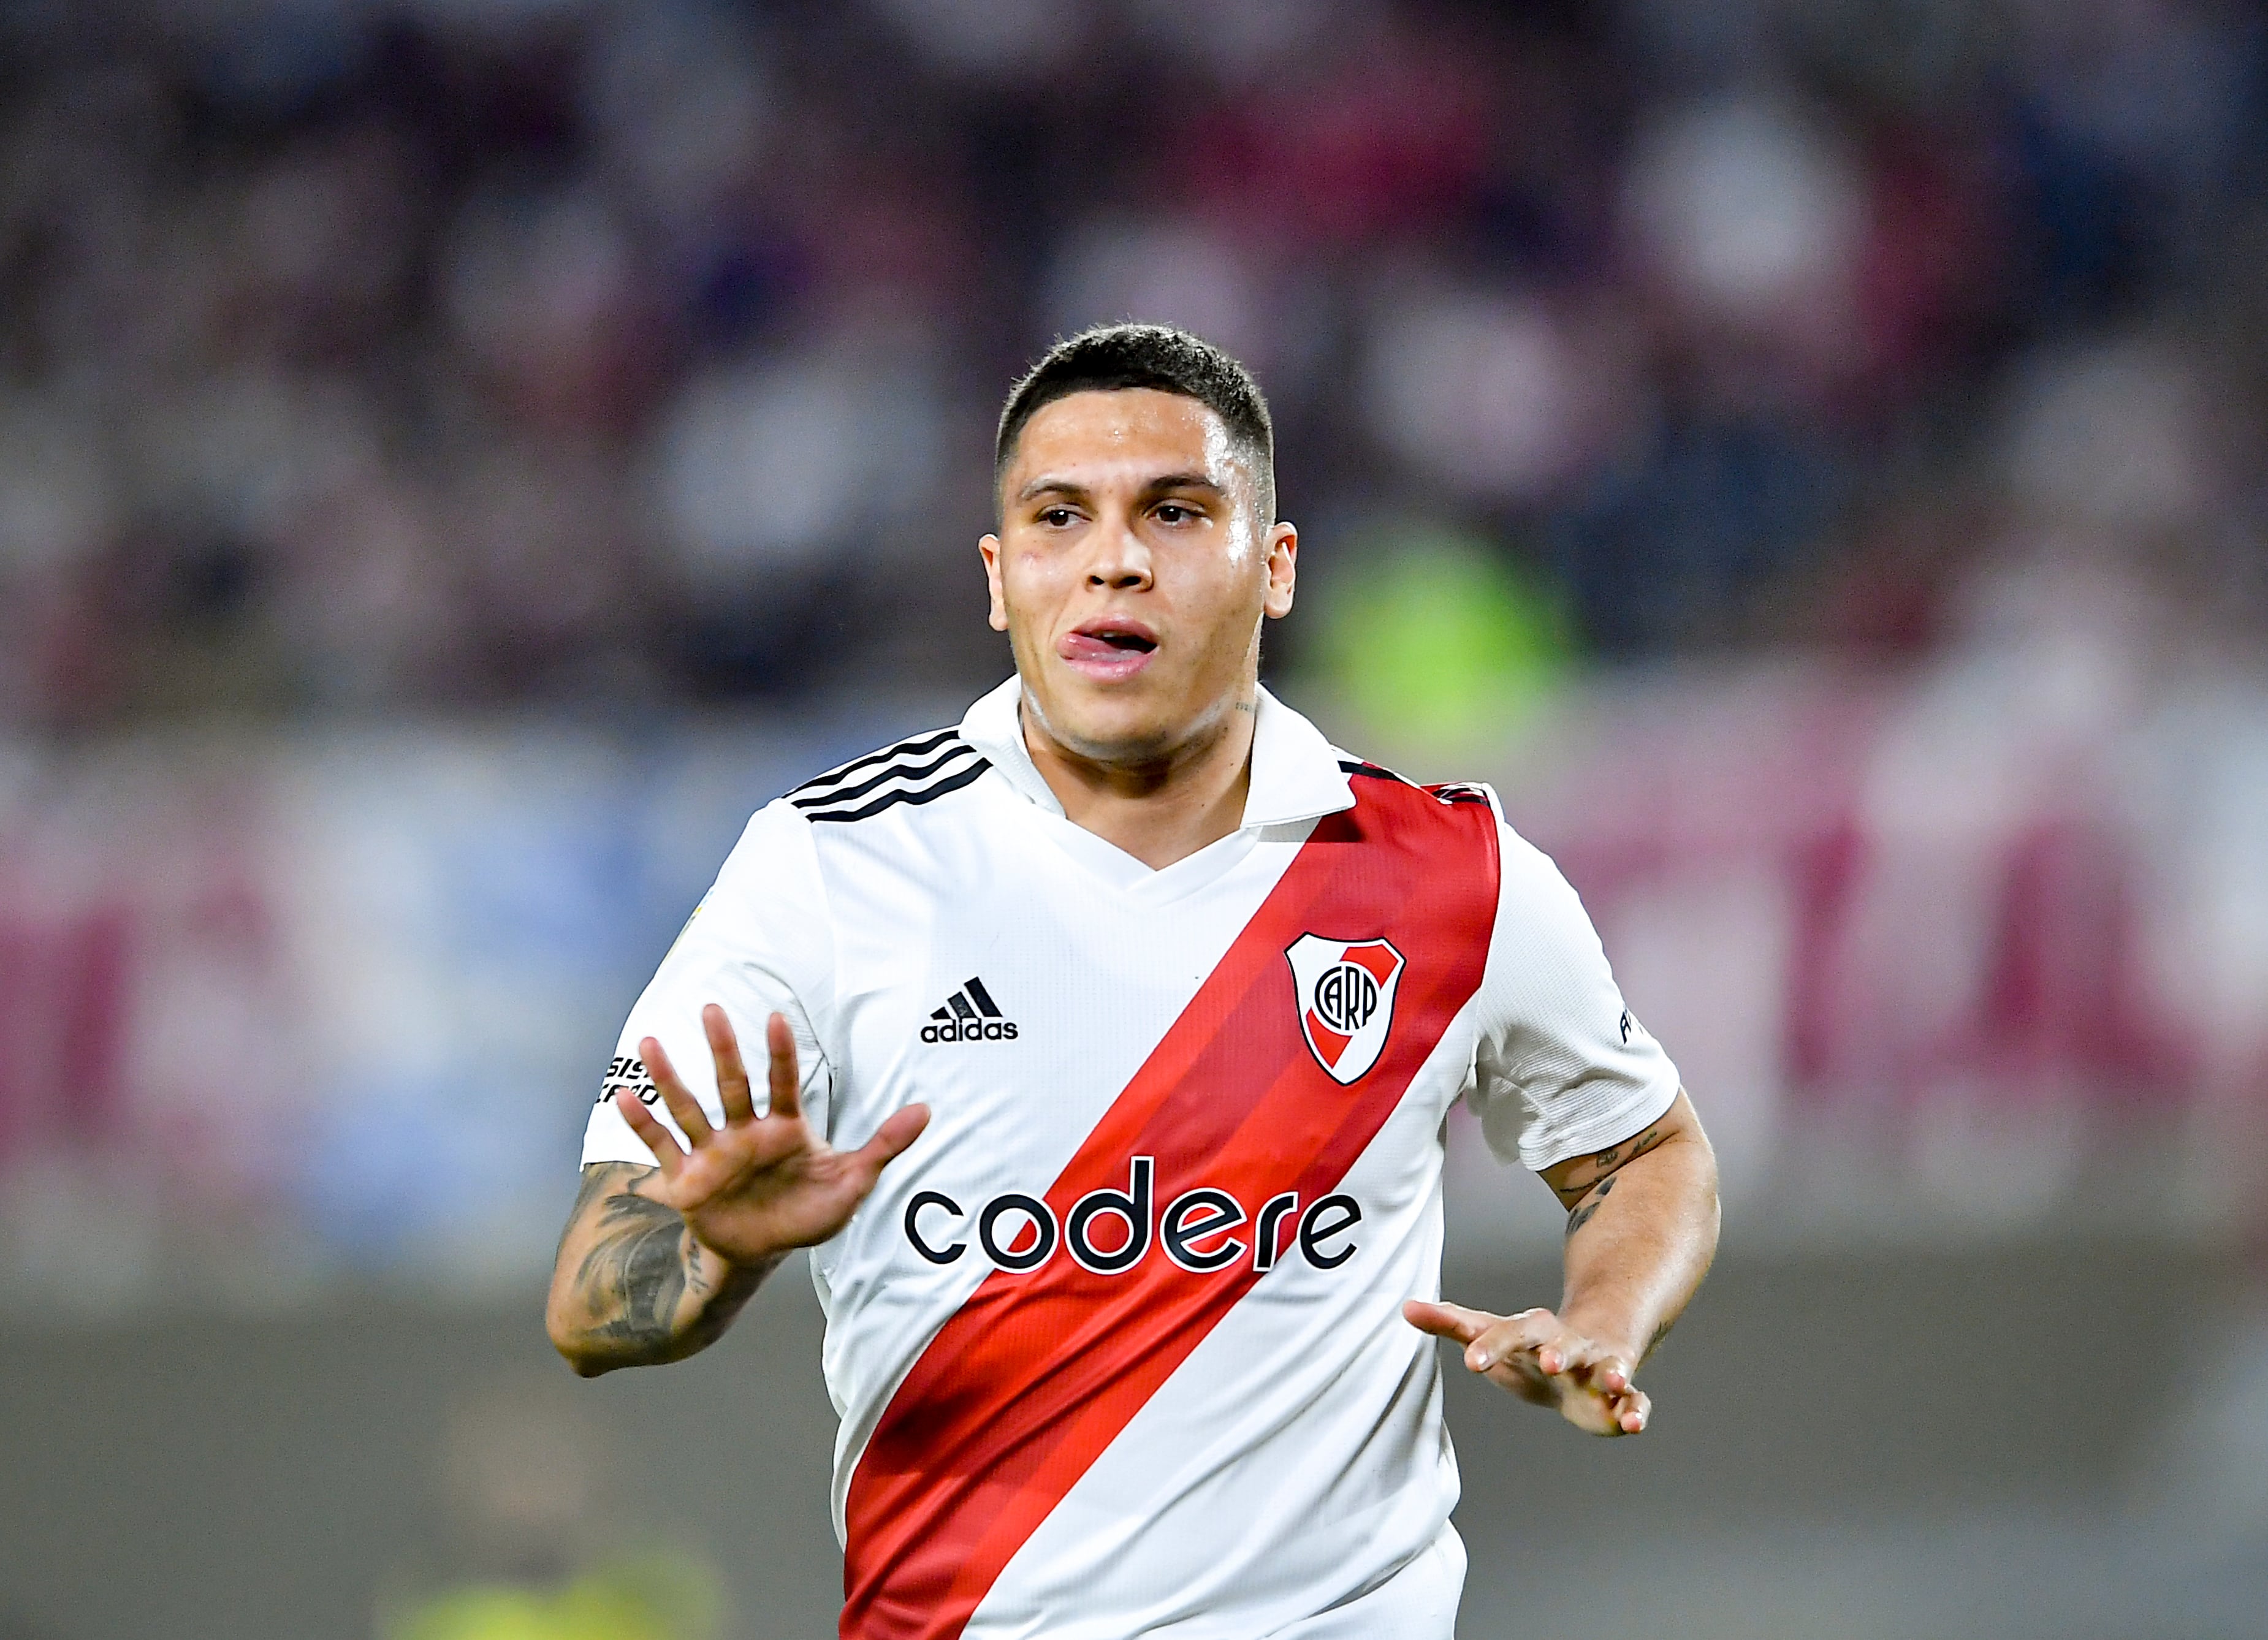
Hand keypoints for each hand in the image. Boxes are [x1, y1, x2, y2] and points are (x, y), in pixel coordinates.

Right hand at [617, 1004, 928, 1268]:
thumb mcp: (851, 1181)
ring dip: (670, 1077)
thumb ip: (883, 1146)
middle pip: (732, 1083)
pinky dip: (642, 1125)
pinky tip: (622, 1097)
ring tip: (652, 1042)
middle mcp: (745, 1132)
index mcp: (785, 1128)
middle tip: (711, 1007)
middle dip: (723, 1048)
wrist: (762, 1252)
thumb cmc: (807, 1211)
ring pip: (690, 1108)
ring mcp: (713, 1153)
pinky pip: (662, 1147)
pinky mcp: (688, 1179)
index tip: (776, 1018)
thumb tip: (927, 1111)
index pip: (784, 1083)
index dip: (781, 1053)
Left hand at [1403, 1300, 1649, 1435]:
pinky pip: (1635, 1401)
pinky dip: (1637, 1411)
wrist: (1584, 1357)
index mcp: (1533, 1331)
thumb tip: (1405, 1307)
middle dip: (1558, 1351)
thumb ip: (1451, 1323)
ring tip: (1615, 1380)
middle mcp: (1568, 1345)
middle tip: (1549, 1361)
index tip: (1470, 1363)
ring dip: (1612, 1372)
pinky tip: (1634, 1424)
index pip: (1510, 1331)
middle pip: (1563, 1344)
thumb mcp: (1488, 1333)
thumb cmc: (1525, 1349)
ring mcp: (1598, 1368)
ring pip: (1609, 1366)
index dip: (1492, 1345)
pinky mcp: (1620, 1397)